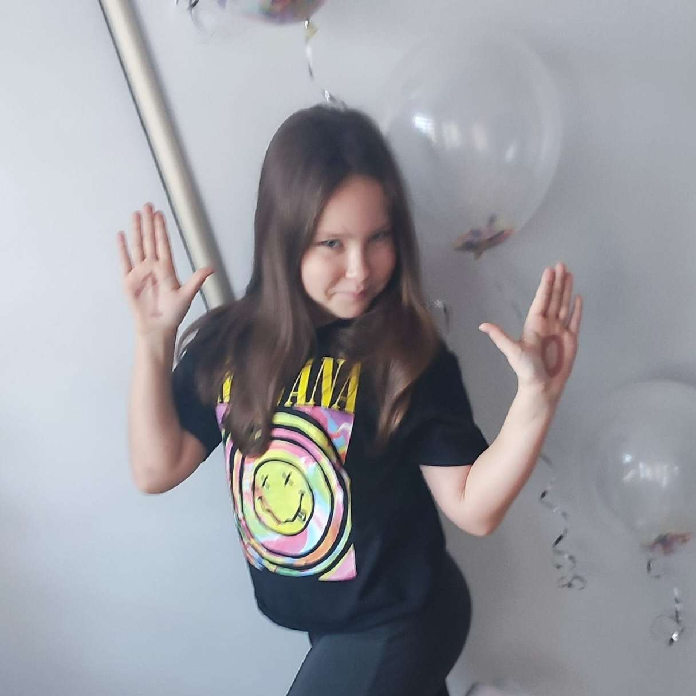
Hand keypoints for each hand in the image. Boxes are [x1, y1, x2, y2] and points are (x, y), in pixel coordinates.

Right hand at [117, 203, 213, 337]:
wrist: (158, 328)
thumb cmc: (173, 314)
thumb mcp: (187, 295)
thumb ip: (196, 280)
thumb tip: (211, 268)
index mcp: (167, 269)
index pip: (163, 244)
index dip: (162, 229)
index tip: (160, 214)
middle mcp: (153, 267)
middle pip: (150, 240)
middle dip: (149, 223)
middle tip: (147, 205)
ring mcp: (140, 272)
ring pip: (137, 246)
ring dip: (137, 231)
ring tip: (135, 215)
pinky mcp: (129, 281)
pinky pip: (125, 261)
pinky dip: (122, 248)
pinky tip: (121, 235)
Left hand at [479, 262, 582, 403]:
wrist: (542, 386)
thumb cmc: (526, 370)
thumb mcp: (512, 351)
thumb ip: (500, 337)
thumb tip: (482, 326)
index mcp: (534, 325)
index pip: (541, 300)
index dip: (546, 286)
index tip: (549, 270)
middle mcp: (547, 324)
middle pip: (554, 298)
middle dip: (558, 282)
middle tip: (562, 264)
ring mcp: (560, 331)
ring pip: (564, 305)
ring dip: (567, 290)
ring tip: (570, 274)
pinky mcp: (571, 339)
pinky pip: (575, 320)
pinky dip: (577, 309)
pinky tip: (578, 297)